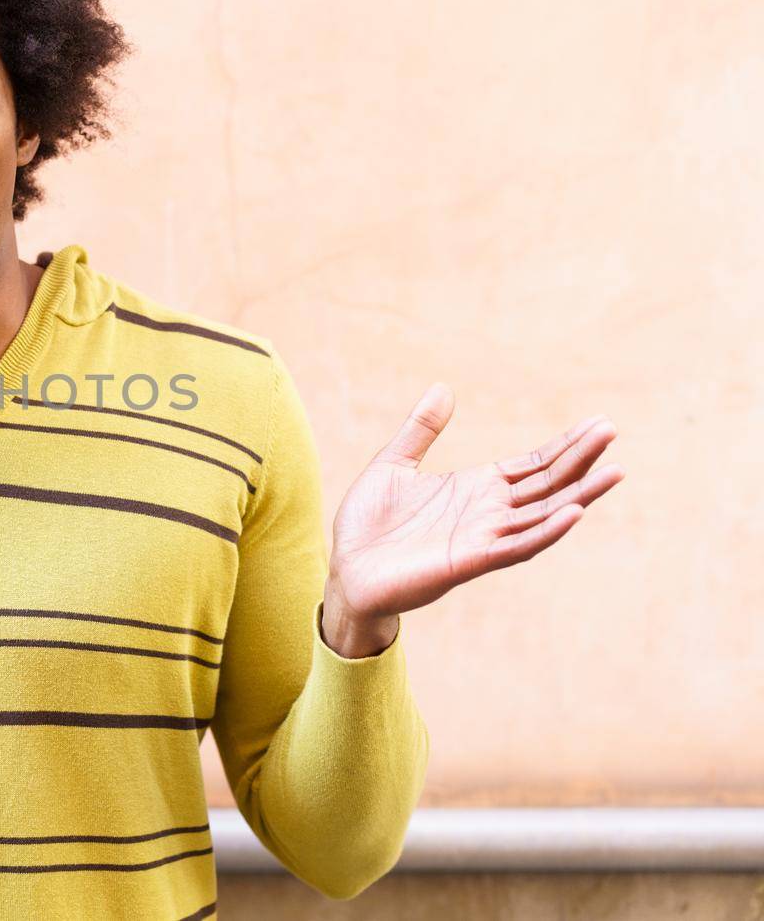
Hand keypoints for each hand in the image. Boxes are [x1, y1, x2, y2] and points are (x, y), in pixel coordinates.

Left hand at [326, 383, 625, 630]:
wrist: (344, 569)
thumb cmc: (367, 524)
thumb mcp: (392, 464)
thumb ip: (420, 430)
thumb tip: (442, 389)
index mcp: (475, 489)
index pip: (533, 464)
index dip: (565, 446)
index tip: (598, 424)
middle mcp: (488, 513)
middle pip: (547, 484)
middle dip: (581, 459)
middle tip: (613, 432)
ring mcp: (483, 537)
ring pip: (543, 514)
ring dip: (579, 494)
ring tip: (614, 471)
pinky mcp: (469, 561)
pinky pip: (517, 546)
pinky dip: (547, 530)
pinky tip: (574, 512)